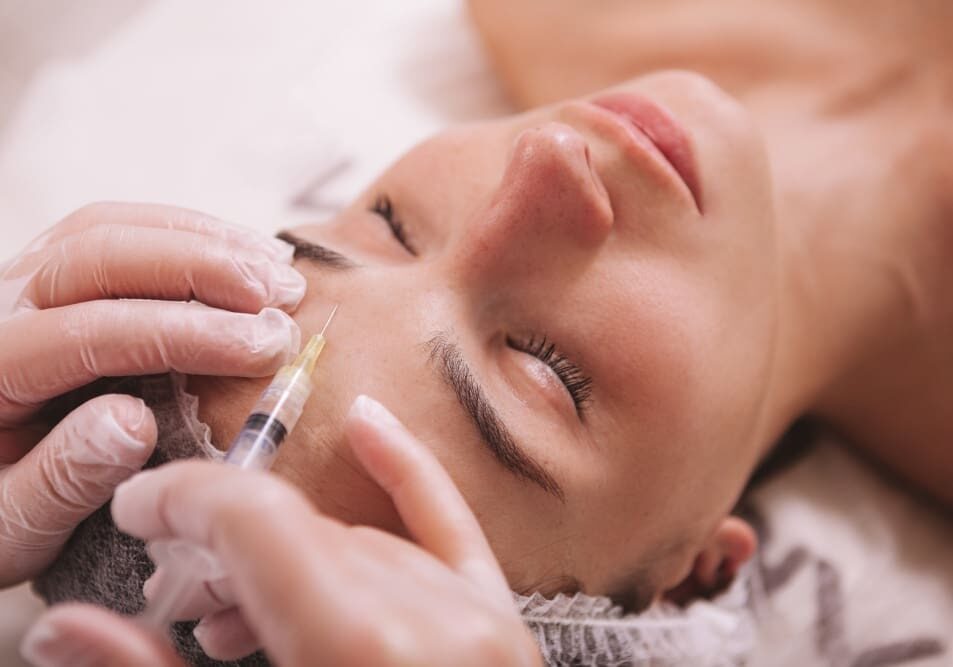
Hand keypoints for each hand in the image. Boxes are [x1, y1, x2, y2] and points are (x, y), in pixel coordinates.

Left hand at [0, 202, 303, 586]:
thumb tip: (134, 422)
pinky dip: (190, 232)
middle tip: (281, 299)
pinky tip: (245, 254)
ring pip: (113, 229)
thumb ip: (64, 479)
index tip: (263, 350)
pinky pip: (121, 229)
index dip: (187, 335)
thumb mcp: (15, 523)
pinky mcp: (54, 274)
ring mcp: (24, 281)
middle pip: (99, 257)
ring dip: (206, 241)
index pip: (91, 334)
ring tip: (279, 272)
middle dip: (204, 270)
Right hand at [20, 396, 542, 666]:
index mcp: (366, 653)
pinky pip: (454, 533)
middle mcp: (434, 627)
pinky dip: (408, 477)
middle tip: (168, 586)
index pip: (260, 523)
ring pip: (359, 544)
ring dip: (287, 553)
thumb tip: (67, 631)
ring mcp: (481, 627)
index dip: (184, 503)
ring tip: (229, 601)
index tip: (138, 510)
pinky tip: (368, 430)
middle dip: (219, 547)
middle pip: (304, 535)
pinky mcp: (503, 635)